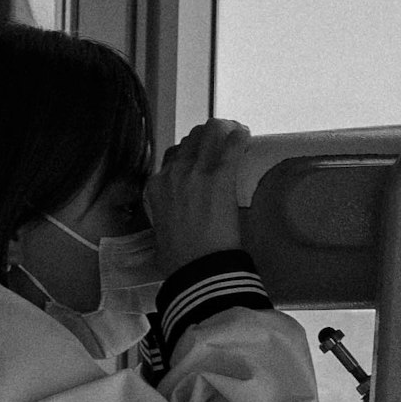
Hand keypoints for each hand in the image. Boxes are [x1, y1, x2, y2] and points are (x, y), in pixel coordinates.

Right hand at [147, 117, 248, 272]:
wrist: (197, 268)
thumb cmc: (178, 261)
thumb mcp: (162, 234)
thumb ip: (167, 219)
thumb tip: (175, 225)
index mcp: (156, 188)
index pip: (171, 158)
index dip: (188, 156)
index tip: (199, 160)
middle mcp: (172, 173)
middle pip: (190, 140)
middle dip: (206, 139)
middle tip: (220, 144)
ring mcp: (196, 172)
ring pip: (208, 133)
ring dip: (221, 133)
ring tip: (233, 136)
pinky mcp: (219, 176)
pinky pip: (231, 145)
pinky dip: (239, 138)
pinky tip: (245, 136)